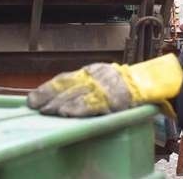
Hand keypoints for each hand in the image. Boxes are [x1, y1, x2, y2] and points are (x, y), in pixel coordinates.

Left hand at [27, 54, 182, 116]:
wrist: (150, 82)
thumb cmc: (125, 85)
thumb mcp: (103, 79)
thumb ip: (85, 86)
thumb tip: (59, 99)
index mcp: (92, 70)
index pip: (65, 78)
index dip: (48, 88)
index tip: (32, 97)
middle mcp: (96, 75)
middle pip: (67, 85)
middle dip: (49, 96)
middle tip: (34, 105)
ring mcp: (104, 86)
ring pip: (77, 94)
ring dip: (59, 103)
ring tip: (45, 110)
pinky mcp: (113, 98)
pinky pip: (93, 104)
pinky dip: (78, 108)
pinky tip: (67, 113)